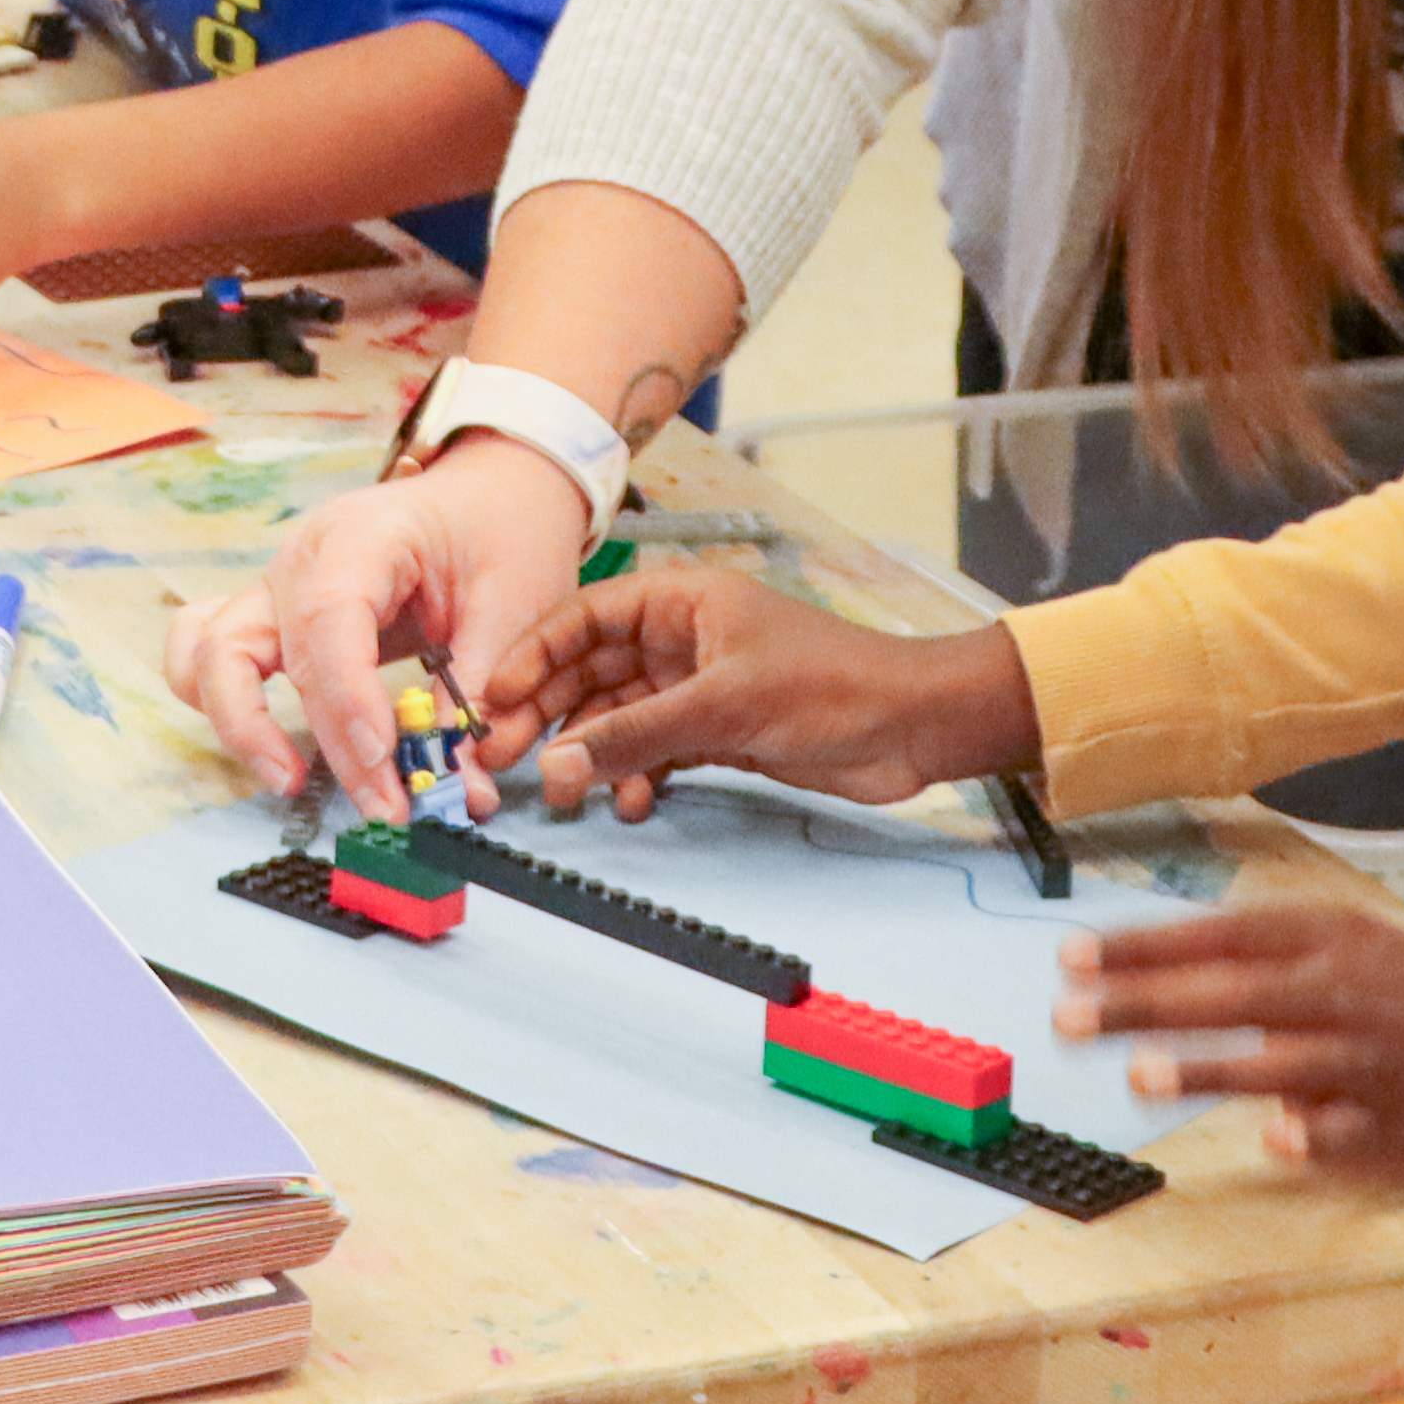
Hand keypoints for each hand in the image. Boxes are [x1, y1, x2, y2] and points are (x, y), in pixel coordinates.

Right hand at [171, 434, 596, 800]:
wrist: (489, 493)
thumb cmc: (499, 533)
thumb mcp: (513, 605)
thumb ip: (478, 694)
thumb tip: (462, 789)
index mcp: (361, 535)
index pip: (329, 617)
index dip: (349, 698)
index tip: (387, 760)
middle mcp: (299, 559)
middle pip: (272, 652)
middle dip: (323, 740)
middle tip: (383, 806)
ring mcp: (274, 587)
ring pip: (209, 655)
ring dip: (240, 725)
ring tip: (294, 781)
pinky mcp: (270, 618)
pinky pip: (205, 655)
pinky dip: (218, 703)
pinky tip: (267, 748)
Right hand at [493, 571, 1039, 823]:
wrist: (913, 727)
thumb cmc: (832, 687)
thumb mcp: (721, 707)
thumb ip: (634, 737)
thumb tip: (554, 766)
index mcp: (679, 599)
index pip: (582, 617)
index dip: (531, 655)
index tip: (491, 697)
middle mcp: (679, 637)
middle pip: (589, 670)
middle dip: (546, 714)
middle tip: (500, 758)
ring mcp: (695, 685)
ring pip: (615, 717)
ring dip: (588, 754)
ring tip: (562, 797)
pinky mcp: (715, 731)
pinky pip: (650, 751)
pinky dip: (634, 776)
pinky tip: (632, 804)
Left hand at [1053, 902, 1403, 1180]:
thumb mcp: (1348, 942)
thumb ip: (1261, 951)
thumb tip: (1153, 966)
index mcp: (1330, 940)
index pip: (1220, 936)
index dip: (1144, 946)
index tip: (1071, 956)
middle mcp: (1347, 995)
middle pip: (1234, 995)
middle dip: (1146, 1004)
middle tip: (1067, 1015)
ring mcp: (1373, 1063)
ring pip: (1283, 1064)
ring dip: (1212, 1068)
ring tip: (1139, 1074)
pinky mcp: (1399, 1126)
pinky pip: (1348, 1135)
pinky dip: (1313, 1136)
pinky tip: (1274, 1140)